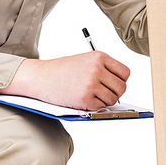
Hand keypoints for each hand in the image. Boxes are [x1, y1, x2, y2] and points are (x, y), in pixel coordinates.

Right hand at [0, 52, 129, 110]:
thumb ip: (103, 68)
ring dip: (105, 102)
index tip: (113, 84)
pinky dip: (95, 107)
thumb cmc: (61, 70)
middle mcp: (97, 69)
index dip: (121, 81)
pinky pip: (100, 108)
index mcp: (99, 56)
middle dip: (115, 94)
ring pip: (112, 100)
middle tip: (104, 94)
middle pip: (121, 88)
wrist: (41, 77)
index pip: (125, 73)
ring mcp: (91, 84)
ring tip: (92, 97)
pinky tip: (85, 101)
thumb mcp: (85, 60)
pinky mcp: (84, 98)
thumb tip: (120, 85)